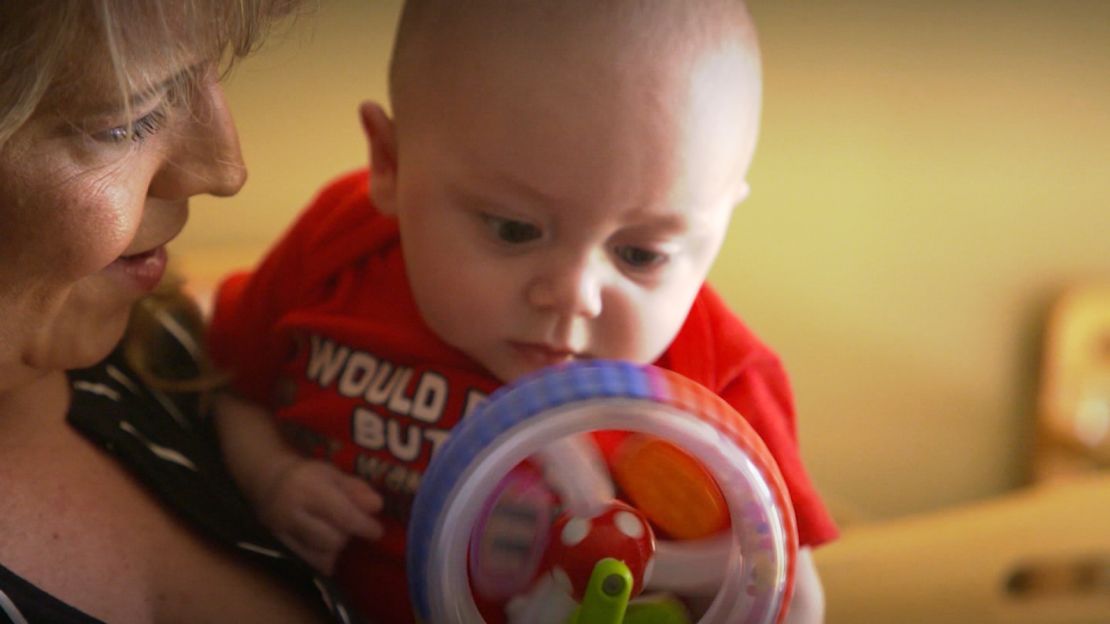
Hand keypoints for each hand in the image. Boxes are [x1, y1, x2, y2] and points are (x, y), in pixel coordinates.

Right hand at [256, 458, 384, 574]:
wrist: (268, 480)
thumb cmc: (308, 475)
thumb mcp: (333, 474)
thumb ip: (356, 490)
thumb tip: (377, 506)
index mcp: (310, 488)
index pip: (342, 514)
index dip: (363, 526)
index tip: (377, 531)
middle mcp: (293, 511)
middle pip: (331, 540)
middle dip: (346, 536)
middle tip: (349, 528)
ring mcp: (282, 531)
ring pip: (319, 555)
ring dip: (334, 549)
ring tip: (335, 534)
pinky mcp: (277, 544)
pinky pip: (307, 562)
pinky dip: (321, 559)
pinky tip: (325, 549)